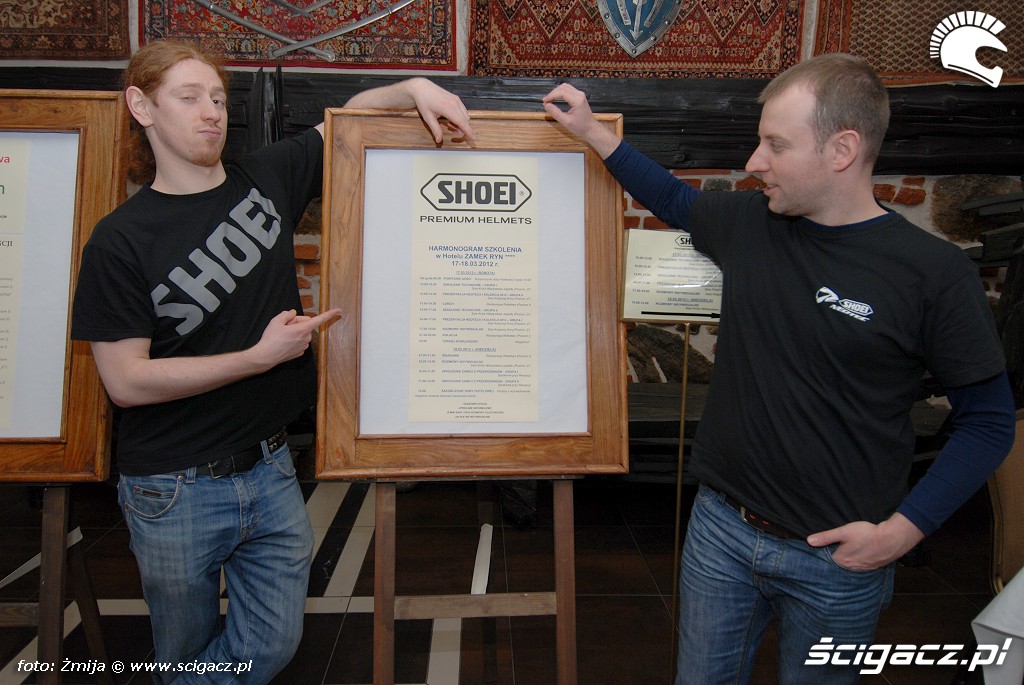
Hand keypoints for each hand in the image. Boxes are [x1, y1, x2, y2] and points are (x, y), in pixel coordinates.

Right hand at [251, 308, 340, 368]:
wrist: (265, 356)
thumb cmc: (270, 338)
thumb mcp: (276, 320)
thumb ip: (288, 314)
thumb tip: (293, 313)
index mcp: (303, 329)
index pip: (319, 319)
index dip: (329, 314)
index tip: (339, 310)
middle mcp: (306, 338)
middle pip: (306, 324)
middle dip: (297, 323)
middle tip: (284, 326)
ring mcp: (303, 347)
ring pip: (302, 333)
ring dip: (295, 332)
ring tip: (282, 336)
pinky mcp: (299, 353)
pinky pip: (299, 342)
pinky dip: (293, 340)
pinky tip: (283, 343)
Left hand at [405, 77, 475, 143]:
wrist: (422, 87)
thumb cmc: (423, 101)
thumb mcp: (428, 117)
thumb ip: (435, 129)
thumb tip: (439, 140)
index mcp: (448, 108)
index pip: (462, 122)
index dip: (468, 131)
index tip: (473, 138)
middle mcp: (455, 103)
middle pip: (466, 120)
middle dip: (463, 130)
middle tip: (453, 134)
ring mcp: (456, 99)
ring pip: (466, 115)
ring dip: (462, 123)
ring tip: (451, 126)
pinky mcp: (456, 98)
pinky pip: (463, 110)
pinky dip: (461, 117)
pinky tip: (452, 119)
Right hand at [541, 83, 619, 157]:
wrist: (590, 128)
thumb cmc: (580, 127)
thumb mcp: (566, 122)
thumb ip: (555, 113)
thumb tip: (546, 105)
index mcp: (577, 100)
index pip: (561, 92)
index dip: (551, 95)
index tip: (544, 101)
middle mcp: (579, 94)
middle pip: (563, 87)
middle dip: (553, 93)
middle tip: (546, 101)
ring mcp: (580, 94)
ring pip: (565, 87)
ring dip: (556, 92)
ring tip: (550, 100)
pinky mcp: (579, 95)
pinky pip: (568, 89)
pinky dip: (560, 92)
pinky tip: (556, 98)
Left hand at [806, 513, 924, 570]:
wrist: (892, 539)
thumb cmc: (867, 534)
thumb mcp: (843, 532)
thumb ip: (826, 537)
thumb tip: (809, 541)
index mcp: (840, 560)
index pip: (826, 560)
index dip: (823, 554)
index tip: (820, 550)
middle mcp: (850, 568)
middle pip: (837, 564)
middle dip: (834, 559)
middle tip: (832, 551)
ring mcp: (861, 569)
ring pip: (848, 566)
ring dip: (846, 562)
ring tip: (846, 553)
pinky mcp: (871, 568)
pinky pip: (859, 567)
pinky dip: (856, 562)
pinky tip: (858, 556)